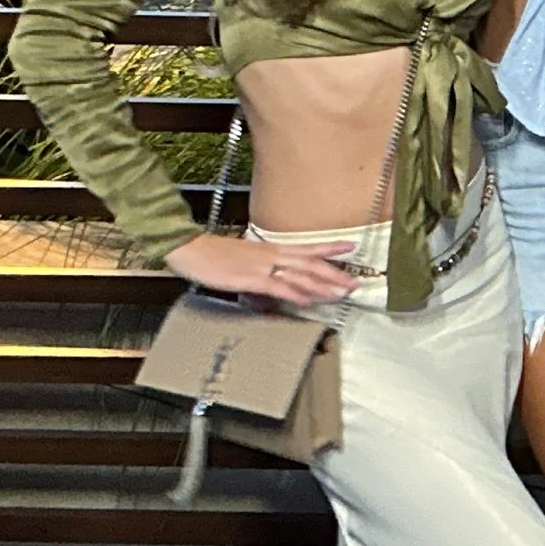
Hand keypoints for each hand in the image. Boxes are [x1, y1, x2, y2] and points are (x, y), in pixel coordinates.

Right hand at [163, 234, 359, 305]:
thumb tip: (272, 287)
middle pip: (311, 263)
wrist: (189, 248)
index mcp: (270, 250)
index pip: (307, 247)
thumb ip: (261, 273)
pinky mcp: (249, 278)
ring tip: (340, 293)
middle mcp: (271, 255)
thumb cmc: (212, 255)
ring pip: (300, 275)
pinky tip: (307, 299)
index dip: (330, 247)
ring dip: (322, 285)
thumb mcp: (242, 262)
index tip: (351, 246)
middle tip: (355, 283)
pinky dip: (295, 293)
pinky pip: (278, 287)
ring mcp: (261, 266)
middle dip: (335, 274)